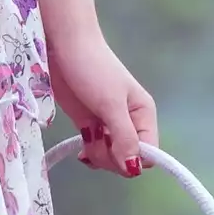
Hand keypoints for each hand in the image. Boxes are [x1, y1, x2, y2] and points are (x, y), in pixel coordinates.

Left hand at [48, 28, 157, 177]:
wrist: (64, 46)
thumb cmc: (92, 67)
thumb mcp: (111, 104)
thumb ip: (124, 137)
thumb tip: (134, 168)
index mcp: (143, 114)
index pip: (149, 154)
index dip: (132, 159)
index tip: (112, 147)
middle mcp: (130, 122)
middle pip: (129, 159)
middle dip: (112, 158)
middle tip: (96, 140)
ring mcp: (109, 124)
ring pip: (111, 157)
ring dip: (98, 156)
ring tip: (86, 139)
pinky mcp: (90, 124)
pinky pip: (96, 150)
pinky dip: (90, 154)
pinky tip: (81, 149)